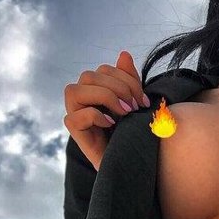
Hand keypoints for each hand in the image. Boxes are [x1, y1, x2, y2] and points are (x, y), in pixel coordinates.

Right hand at [63, 51, 148, 171]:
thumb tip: (124, 54)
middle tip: (135, 107)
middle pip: (88, 76)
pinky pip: (74, 116)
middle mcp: (82, 99)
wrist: (132, 164)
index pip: (104, 69)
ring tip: (125, 113)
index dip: (126, 78)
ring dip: (104, 98)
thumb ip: (129, 80)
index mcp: (96, 89)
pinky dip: (95, 116)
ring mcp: (75, 114)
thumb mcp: (135, 103)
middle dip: (118, 88)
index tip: (144, 100)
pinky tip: (112, 125)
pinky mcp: (74, 132)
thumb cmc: (133, 133)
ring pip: (74, 90)